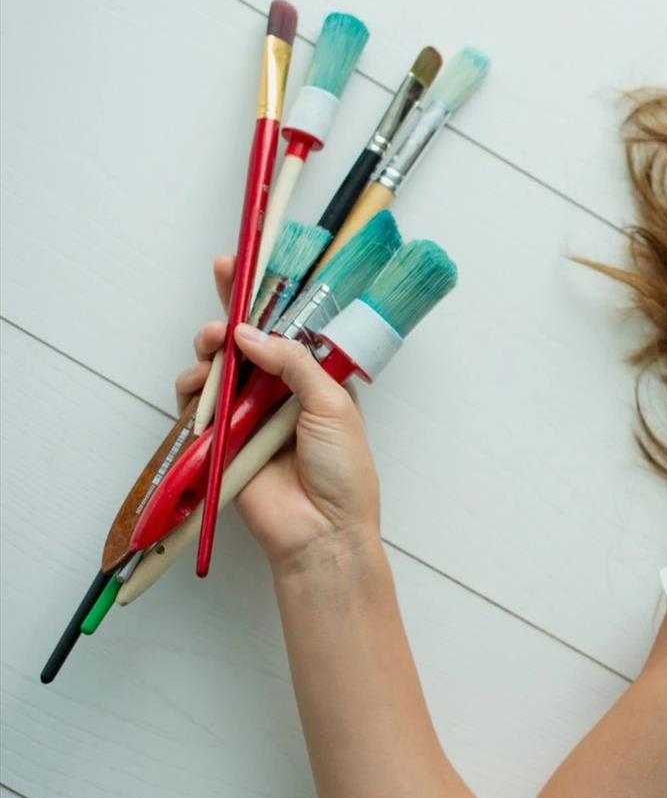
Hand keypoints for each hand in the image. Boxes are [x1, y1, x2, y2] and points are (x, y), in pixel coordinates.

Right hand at [175, 255, 381, 573]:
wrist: (322, 532)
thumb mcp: (330, 405)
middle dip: (228, 318)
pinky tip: (197, 385)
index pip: (287, 330)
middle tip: (220, 306)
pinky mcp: (222, 440)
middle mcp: (281, 393)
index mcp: (317, 380)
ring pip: (218, 370)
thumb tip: (247, 334)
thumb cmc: (343, 472)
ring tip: (211, 349)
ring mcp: (249, 416)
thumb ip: (291, 363)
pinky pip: (198, 407)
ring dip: (209, 353)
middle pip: (246, 344)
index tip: (242, 264)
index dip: (265, 300)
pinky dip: (192, 390)